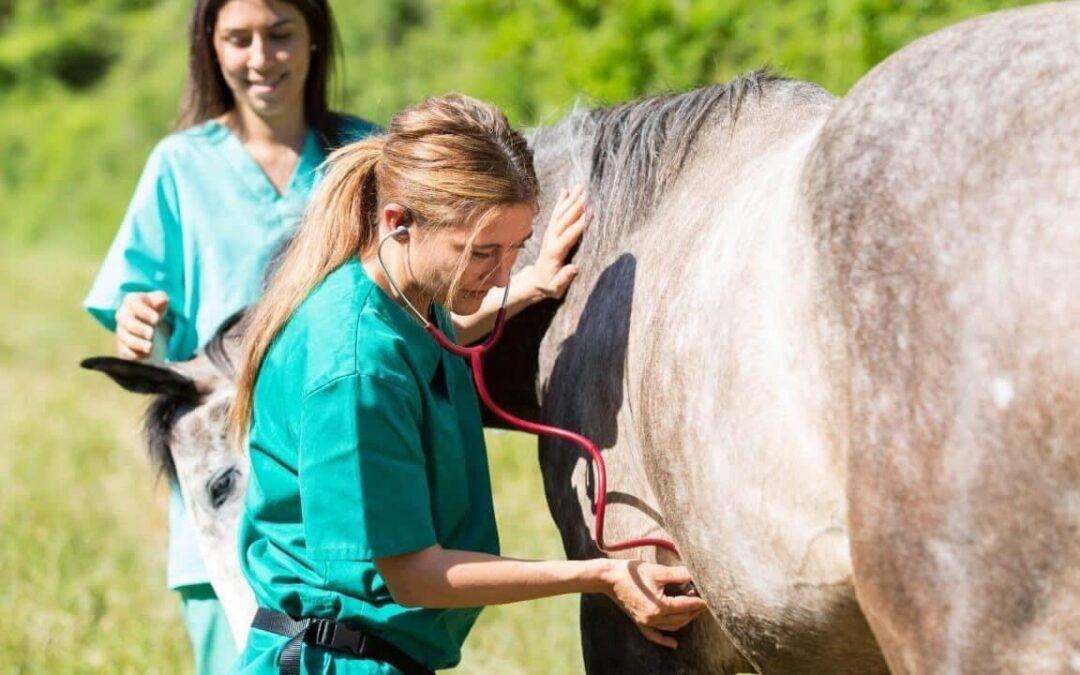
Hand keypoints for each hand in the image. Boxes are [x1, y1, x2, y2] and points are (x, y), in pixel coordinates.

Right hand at [115, 291, 167, 359]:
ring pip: (124, 338)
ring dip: (137, 344)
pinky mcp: (122, 345)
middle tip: (151, 334)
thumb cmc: (154, 307)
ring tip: (150, 347)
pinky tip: (146, 355)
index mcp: (131, 301)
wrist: (148, 320)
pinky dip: (133, 355)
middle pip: (127, 323)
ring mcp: (121, 331)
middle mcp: (123, 315)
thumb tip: (162, 300)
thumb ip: (161, 298)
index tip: (156, 319)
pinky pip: (123, 351)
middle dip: (139, 329)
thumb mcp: (159, 299)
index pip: (134, 305)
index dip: (145, 312)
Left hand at [517, 184, 590, 301]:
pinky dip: (561, 202)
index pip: (569, 234)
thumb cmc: (548, 286)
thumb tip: (574, 268)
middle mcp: (551, 239)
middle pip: (565, 219)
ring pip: (561, 213)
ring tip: (580, 186)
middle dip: (576, 205)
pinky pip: (556, 214)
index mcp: (555, 251)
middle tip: (587, 192)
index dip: (580, 223)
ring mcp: (550, 234)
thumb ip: (564, 278)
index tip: (590, 212)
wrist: (535, 282)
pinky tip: (566, 191)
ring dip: (570, 199)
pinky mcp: (550, 232)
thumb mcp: (556, 288)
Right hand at [604, 560, 708, 648]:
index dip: (699, 601)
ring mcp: (645, 622)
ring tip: (694, 610)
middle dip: (694, 610)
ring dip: (685, 620)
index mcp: (659, 607)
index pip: (685, 606)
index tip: (709, 597)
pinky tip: (674, 644)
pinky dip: (664, 640)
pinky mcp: (639, 622)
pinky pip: (654, 635)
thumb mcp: (658, 571)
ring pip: (671, 626)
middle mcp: (653, 619)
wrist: (608, 577)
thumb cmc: (633, 572)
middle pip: (681, 618)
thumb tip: (695, 574)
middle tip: (704, 601)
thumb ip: (679, 574)